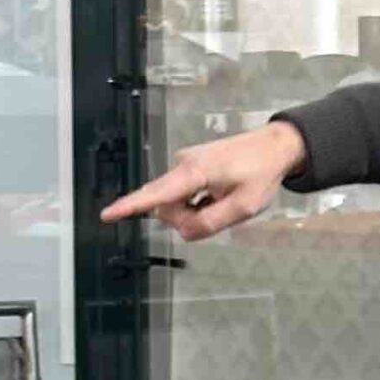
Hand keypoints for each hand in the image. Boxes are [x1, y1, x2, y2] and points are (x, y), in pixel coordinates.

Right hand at [99, 119, 305, 240]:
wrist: (272, 147)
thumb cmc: (260, 174)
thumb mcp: (243, 208)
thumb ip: (210, 223)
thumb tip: (183, 232)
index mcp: (194, 172)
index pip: (156, 194)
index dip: (129, 206)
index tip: (107, 214)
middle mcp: (183, 164)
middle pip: (167, 207)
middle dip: (187, 219)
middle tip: (220, 214)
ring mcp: (184, 164)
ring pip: (175, 203)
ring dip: (194, 211)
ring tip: (223, 201)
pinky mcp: (188, 166)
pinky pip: (183, 194)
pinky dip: (197, 202)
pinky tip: (218, 195)